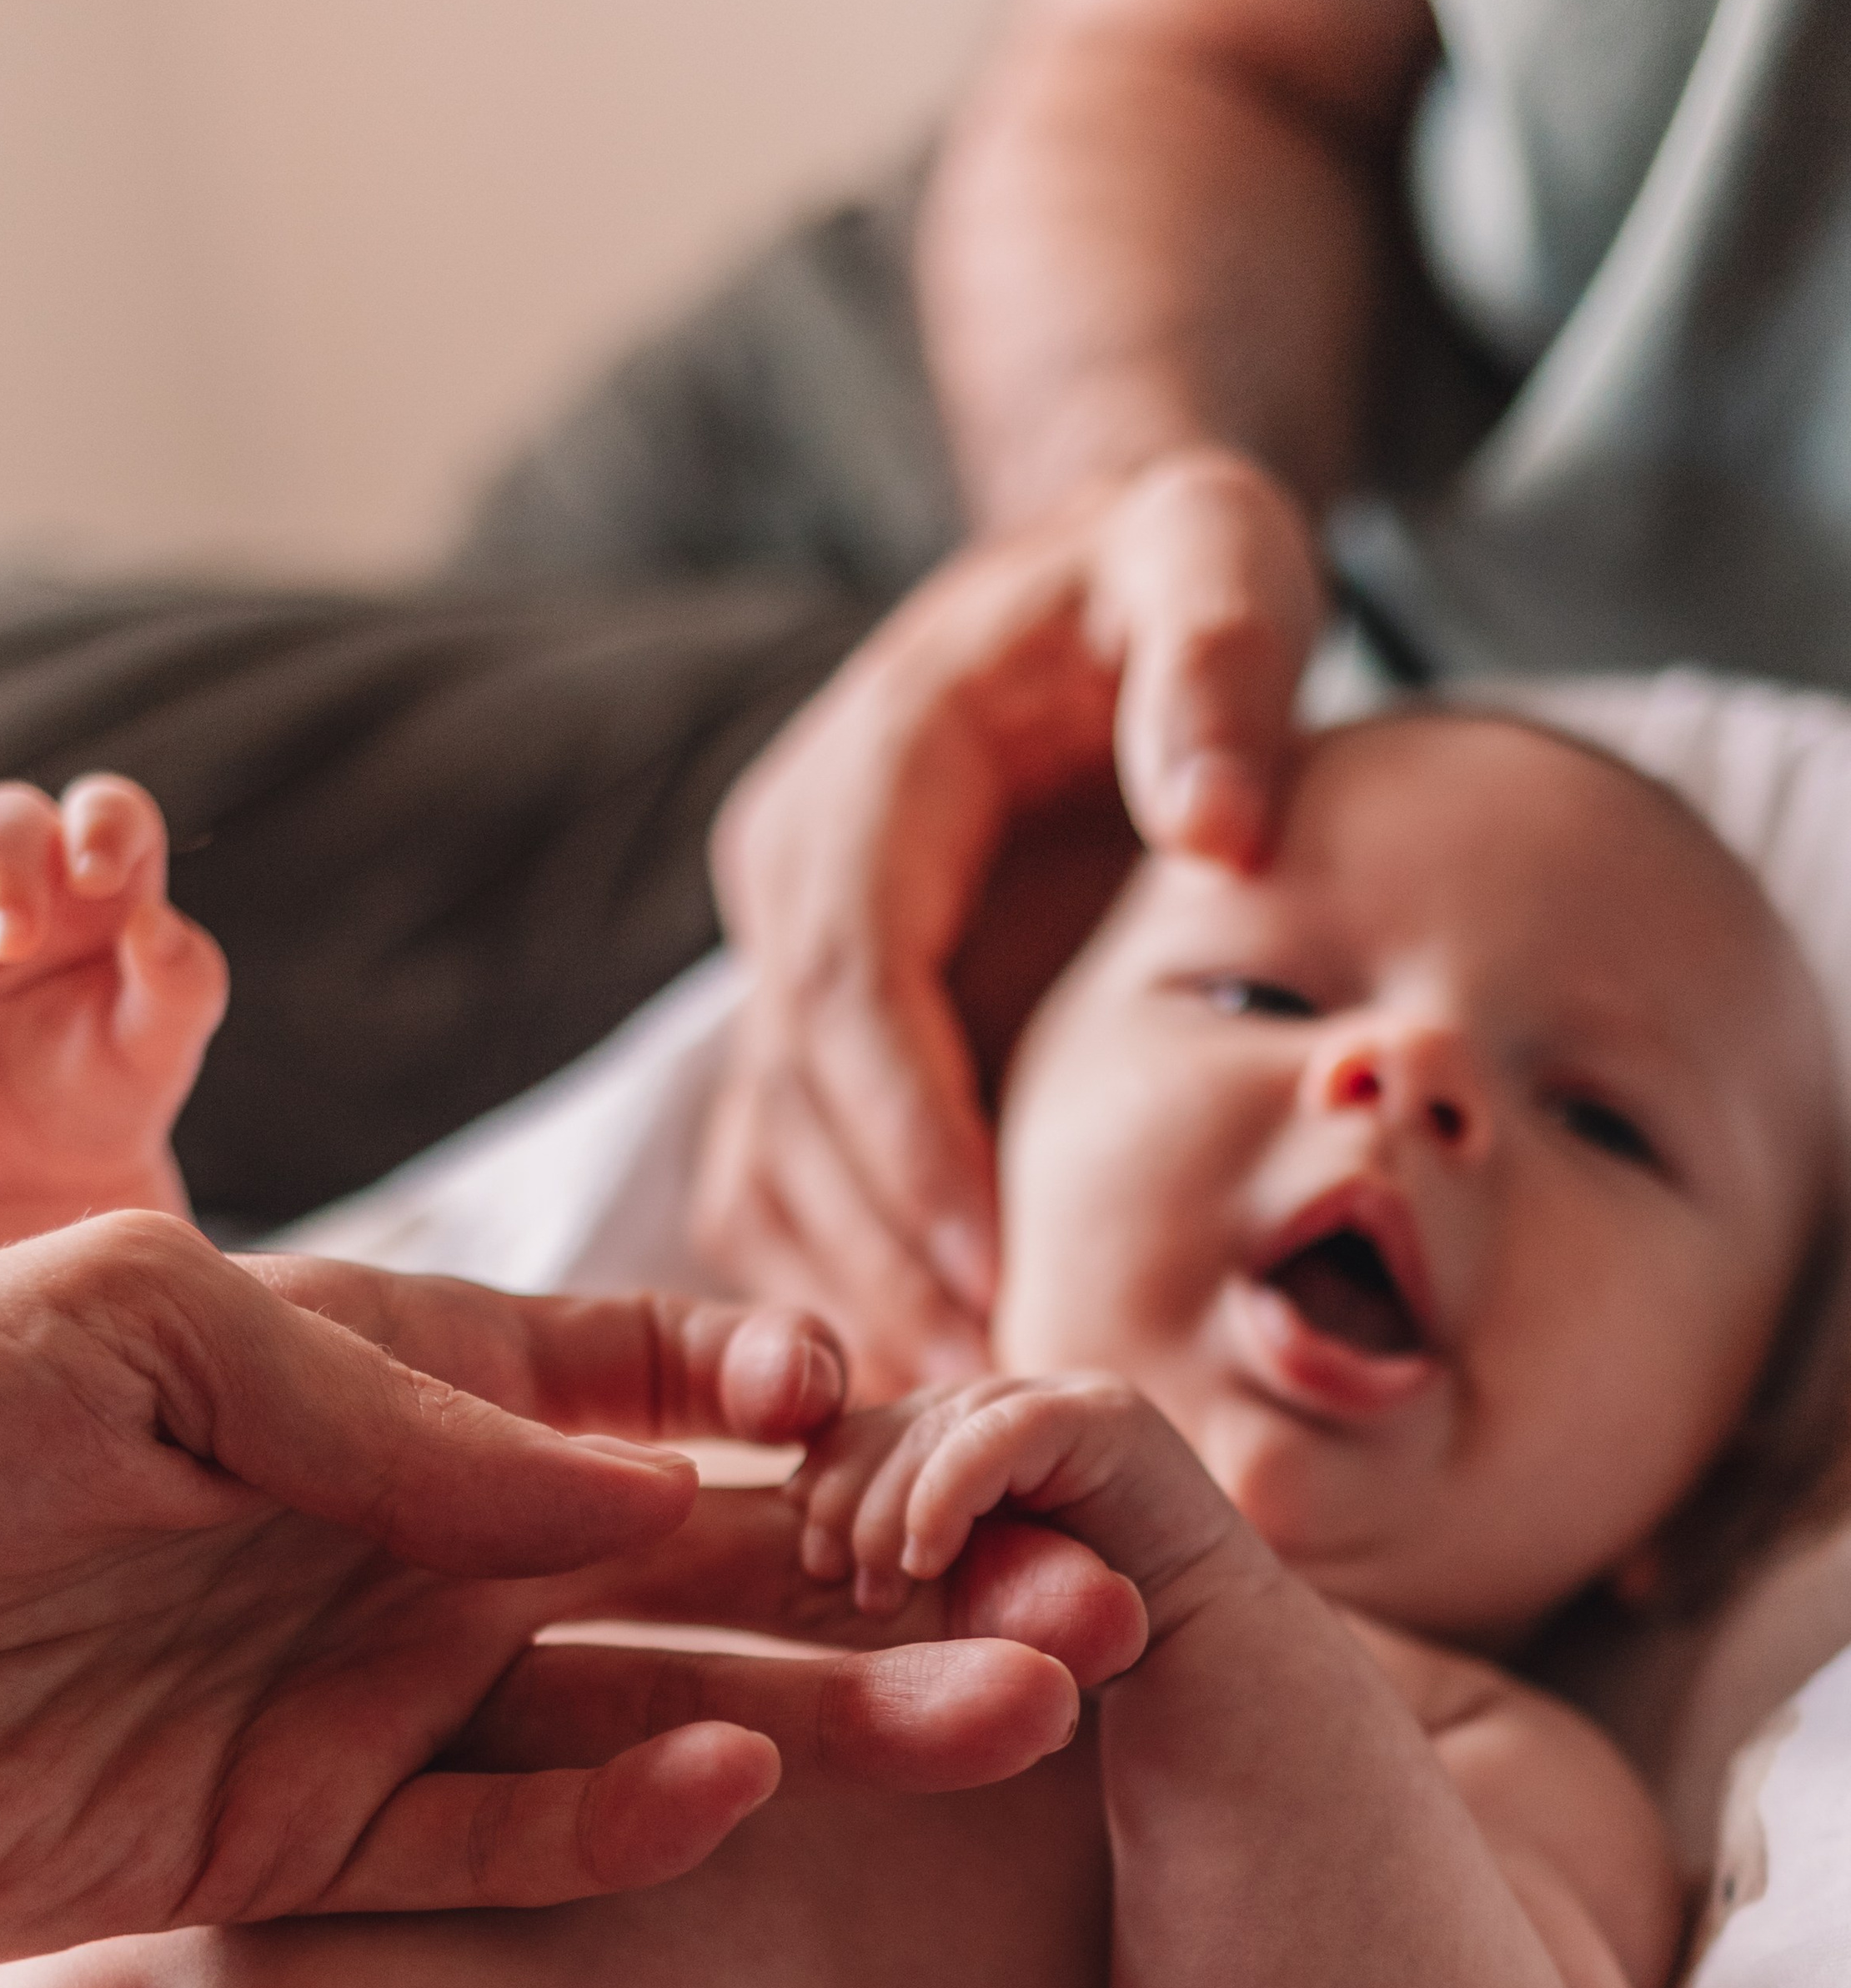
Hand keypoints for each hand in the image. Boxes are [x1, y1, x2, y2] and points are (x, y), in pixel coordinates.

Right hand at [0, 746, 228, 1261]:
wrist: (34, 1165)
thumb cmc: (109, 1088)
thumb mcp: (161, 1048)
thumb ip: (181, 983)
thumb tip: (156, 923)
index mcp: (102, 884)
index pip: (109, 809)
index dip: (102, 821)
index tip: (97, 877)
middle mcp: (21, 870)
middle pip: (10, 815)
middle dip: (11, 865)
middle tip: (12, 945)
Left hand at [0, 1214, 925, 1972]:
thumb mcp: (126, 1331)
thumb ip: (391, 1407)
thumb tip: (645, 1485)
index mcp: (359, 1376)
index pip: (621, 1381)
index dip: (773, 1401)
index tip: (910, 1425)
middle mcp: (384, 1537)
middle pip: (681, 1560)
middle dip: (873, 1575)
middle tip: (1074, 1605)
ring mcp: (346, 1698)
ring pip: (636, 1707)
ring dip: (817, 1711)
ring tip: (1002, 1715)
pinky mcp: (282, 1852)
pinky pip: (493, 1844)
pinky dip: (617, 1827)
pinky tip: (736, 1788)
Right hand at [694, 451, 1323, 1391]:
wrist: (1102, 590)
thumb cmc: (1164, 581)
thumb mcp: (1211, 558)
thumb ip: (1215, 664)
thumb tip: (1217, 826)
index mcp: (866, 780)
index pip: (847, 982)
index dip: (906, 1135)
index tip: (991, 1263)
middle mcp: (794, 881)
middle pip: (793, 1106)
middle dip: (879, 1260)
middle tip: (979, 1402)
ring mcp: (789, 966)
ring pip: (769, 1170)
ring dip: (848, 1302)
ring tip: (957, 1429)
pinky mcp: (817, 1040)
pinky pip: (793, 1192)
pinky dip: (847, 1296)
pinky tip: (938, 1394)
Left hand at [790, 1370, 1249, 1634]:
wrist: (1210, 1711)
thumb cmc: (1072, 1679)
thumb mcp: (950, 1615)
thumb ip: (886, 1562)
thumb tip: (792, 1525)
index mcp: (978, 1447)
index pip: (866, 1427)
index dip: (826, 1476)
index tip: (807, 1555)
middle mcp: (1024, 1411)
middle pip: (895, 1414)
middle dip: (846, 1488)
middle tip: (825, 1571)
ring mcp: (1073, 1404)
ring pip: (943, 1418)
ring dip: (891, 1502)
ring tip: (873, 1585)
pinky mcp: (1113, 1421)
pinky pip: (1008, 1429)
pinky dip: (950, 1488)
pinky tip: (922, 1557)